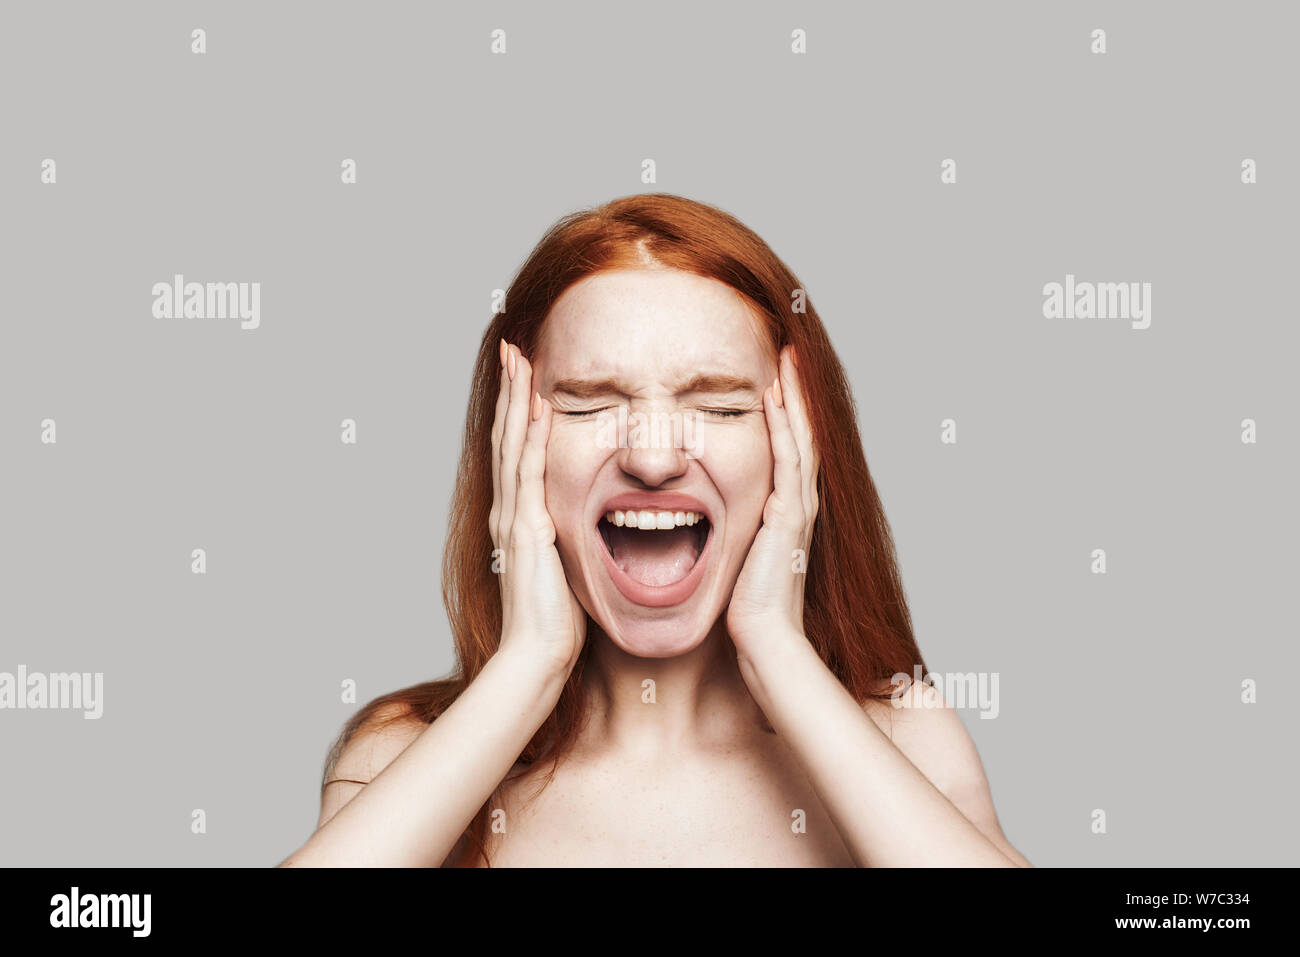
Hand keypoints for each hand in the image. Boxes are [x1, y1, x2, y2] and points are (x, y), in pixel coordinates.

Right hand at [490, 340, 586, 675]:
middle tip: (513, 352)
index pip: (518, 454)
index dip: (520, 415)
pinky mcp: (527, 526)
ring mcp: (515, 516)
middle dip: (512, 394)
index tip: (526, 379)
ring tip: (518, 360)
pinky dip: (531, 433)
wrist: (538, 656)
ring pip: (513, 444)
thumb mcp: (564, 572)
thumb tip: (591, 534)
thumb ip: (568, 546)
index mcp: (520, 520)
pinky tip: (538, 403)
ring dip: (516, 400)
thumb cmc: (556, 624)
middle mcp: (510, 511)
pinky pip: (530, 468)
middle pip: (508, 438)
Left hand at [726, 346, 819, 658]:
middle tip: (789, 353)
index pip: (788, 449)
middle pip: (802, 434)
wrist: (762, 641)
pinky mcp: (789, 517)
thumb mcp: (734, 560)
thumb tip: (700, 521)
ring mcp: (797, 509)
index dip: (785, 413)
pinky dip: (785, 425)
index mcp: (783, 513)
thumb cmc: (743, 611)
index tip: (772, 376)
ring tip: (788, 359)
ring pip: (802, 438)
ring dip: (795, 397)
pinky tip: (774, 395)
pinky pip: (790, 459)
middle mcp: (796, 505)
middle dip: (796, 393)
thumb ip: (728, 536)